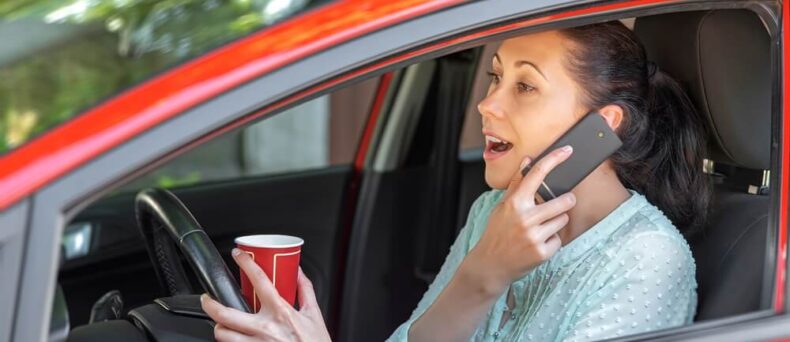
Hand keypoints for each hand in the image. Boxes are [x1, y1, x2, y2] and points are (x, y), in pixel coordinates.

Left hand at [200, 248, 330, 341]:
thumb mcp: (314, 314)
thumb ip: (305, 290)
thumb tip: (297, 271)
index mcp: (281, 312)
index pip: (259, 280)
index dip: (245, 263)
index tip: (238, 255)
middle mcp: (265, 328)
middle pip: (226, 314)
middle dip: (210, 304)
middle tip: (207, 298)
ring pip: (223, 335)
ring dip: (219, 327)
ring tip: (221, 322)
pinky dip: (231, 341)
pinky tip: (234, 337)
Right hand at [463, 145, 576, 293]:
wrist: (490, 264)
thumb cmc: (497, 232)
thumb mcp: (502, 207)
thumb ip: (517, 183)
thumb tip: (528, 160)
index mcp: (514, 203)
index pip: (537, 174)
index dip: (554, 159)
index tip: (567, 150)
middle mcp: (525, 218)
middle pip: (563, 201)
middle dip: (566, 202)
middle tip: (560, 204)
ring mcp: (534, 236)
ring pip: (563, 220)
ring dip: (556, 222)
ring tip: (540, 229)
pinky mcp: (542, 252)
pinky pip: (558, 239)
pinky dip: (551, 241)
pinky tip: (537, 244)